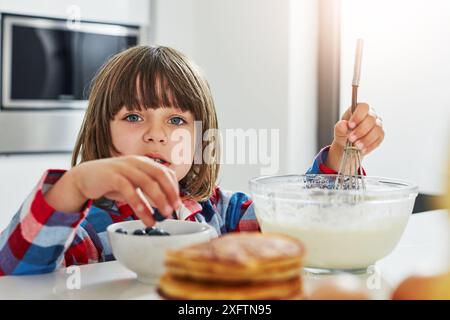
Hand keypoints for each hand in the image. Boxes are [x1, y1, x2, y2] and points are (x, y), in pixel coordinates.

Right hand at [45, 155, 180, 225]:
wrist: (84, 178)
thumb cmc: (111, 182)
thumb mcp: (133, 185)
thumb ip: (147, 193)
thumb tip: (165, 208)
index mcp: (144, 162)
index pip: (166, 172)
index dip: (174, 188)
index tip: (177, 203)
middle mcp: (137, 162)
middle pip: (160, 176)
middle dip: (170, 193)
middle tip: (174, 209)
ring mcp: (124, 167)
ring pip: (147, 183)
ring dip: (158, 200)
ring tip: (163, 216)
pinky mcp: (112, 176)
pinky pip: (129, 190)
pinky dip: (139, 203)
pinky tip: (144, 215)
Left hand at [326, 103, 383, 170]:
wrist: (347, 146)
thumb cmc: (344, 134)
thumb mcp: (339, 131)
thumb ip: (340, 127)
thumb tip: (343, 124)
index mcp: (359, 110)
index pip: (363, 107)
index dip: (358, 116)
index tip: (350, 125)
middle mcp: (371, 115)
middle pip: (371, 119)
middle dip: (360, 130)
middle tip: (351, 138)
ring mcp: (377, 125)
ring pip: (377, 129)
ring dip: (366, 139)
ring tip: (356, 145)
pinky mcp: (380, 135)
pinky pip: (379, 139)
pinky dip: (370, 146)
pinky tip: (362, 150)